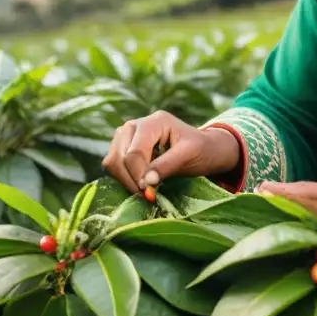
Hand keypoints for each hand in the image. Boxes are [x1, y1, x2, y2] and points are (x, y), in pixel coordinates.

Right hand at [102, 111, 240, 193]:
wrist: (204, 149)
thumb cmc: (201, 150)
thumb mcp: (189, 156)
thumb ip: (167, 166)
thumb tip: (146, 182)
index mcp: (155, 121)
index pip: (135, 151)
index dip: (138, 174)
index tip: (148, 192)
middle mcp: (136, 125)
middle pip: (120, 156)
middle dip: (131, 178)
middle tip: (147, 194)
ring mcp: (127, 135)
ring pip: (112, 160)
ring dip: (125, 179)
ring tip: (144, 189)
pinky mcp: (123, 147)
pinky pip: (113, 164)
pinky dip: (122, 177)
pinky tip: (139, 183)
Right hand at [256, 179, 316, 219]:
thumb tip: (310, 239)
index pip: (305, 198)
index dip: (282, 196)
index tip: (262, 191)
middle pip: (305, 189)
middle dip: (282, 189)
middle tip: (260, 187)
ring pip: (313, 188)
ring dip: (292, 189)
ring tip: (271, 189)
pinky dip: (306, 192)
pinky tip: (297, 195)